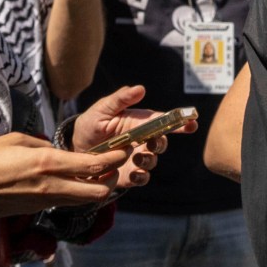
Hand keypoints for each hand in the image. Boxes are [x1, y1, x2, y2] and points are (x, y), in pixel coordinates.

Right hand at [0, 133, 124, 217]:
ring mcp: (44, 201)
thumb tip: (53, 149)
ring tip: (96, 174)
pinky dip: (75, 193)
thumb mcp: (14, 140)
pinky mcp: (35, 210)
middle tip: (112, 166)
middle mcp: (52, 186)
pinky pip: (65, 202)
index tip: (124, 150)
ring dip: (94, 188)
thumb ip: (40, 145)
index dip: (114, 158)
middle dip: (110, 179)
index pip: (94, 165)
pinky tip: (72, 182)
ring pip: (83, 200)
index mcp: (48, 164)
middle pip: (98, 191)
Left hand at [72, 85, 192, 193]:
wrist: (75, 152)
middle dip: (161, 142)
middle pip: (162, 142)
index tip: (192, 122)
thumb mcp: (101, 110)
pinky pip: (142, 178)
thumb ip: (120, 99)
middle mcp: (142, 141)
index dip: (181, 122)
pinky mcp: (129, 175)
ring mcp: (137, 158)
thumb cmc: (90, 126)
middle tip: (152, 142)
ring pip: (153, 160)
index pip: (165, 121)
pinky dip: (142, 176)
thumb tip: (141, 88)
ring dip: (149, 159)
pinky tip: (133, 173)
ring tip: (136, 157)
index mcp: (140, 122)